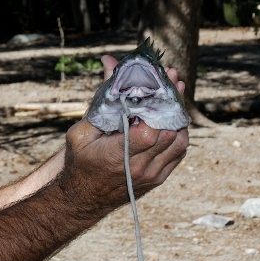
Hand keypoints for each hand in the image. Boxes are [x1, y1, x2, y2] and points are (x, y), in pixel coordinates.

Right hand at [59, 59, 188, 216]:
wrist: (82, 199)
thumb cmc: (79, 162)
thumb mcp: (82, 131)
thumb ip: (101, 98)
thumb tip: (110, 61)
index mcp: (118, 156)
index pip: (150, 131)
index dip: (158, 105)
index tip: (158, 83)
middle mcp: (140, 168)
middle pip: (169, 132)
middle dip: (173, 102)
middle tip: (172, 78)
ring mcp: (152, 176)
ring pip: (179, 142)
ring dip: (179, 117)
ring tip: (174, 95)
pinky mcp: (158, 179)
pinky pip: (178, 153)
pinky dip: (178, 134)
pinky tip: (171, 118)